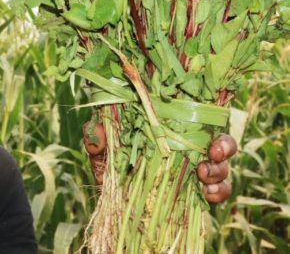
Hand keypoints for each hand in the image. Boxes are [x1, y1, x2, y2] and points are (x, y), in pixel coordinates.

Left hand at [83, 122, 237, 203]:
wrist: (109, 199)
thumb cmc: (108, 164)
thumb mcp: (100, 148)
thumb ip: (95, 136)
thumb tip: (96, 133)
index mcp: (171, 129)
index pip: (199, 119)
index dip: (209, 122)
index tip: (210, 139)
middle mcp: (188, 147)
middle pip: (219, 142)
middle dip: (224, 148)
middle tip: (212, 157)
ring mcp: (193, 171)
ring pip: (221, 168)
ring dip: (220, 172)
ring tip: (204, 178)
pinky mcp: (194, 194)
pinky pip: (216, 192)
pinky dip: (217, 193)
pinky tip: (207, 195)